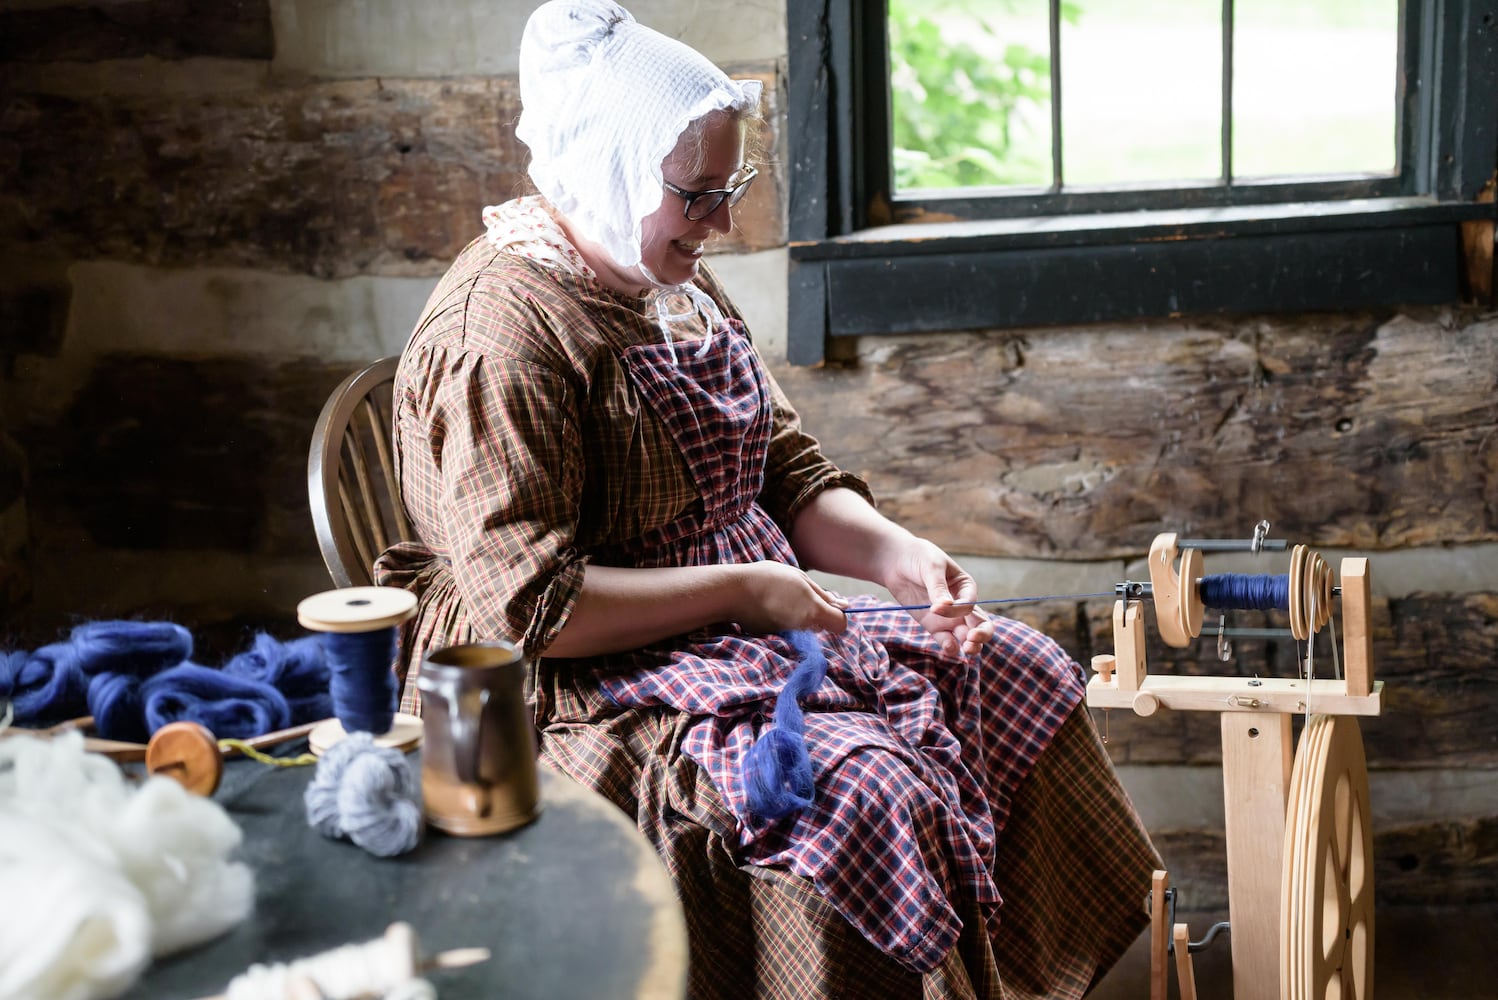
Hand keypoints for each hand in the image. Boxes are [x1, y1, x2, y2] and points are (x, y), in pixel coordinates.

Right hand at [733, 561, 848, 635]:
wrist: (734, 591)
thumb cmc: (769, 578)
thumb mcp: (800, 578)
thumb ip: (823, 595)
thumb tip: (844, 606)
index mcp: (813, 611)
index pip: (840, 624)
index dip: (839, 614)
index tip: (829, 603)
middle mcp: (803, 627)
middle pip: (822, 625)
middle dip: (817, 612)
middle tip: (800, 593)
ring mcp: (789, 633)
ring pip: (805, 625)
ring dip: (800, 613)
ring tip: (782, 596)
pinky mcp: (775, 635)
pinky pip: (789, 627)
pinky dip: (785, 617)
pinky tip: (771, 604)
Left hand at [882, 537, 994, 656]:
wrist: (896, 561)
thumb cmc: (919, 558)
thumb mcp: (931, 567)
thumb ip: (938, 588)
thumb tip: (945, 606)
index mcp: (966, 587)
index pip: (970, 604)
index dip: (958, 610)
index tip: (937, 608)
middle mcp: (961, 604)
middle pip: (980, 624)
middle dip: (981, 634)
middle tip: (972, 640)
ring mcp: (949, 617)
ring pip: (967, 636)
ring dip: (970, 645)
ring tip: (965, 649)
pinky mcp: (934, 626)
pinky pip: (946, 640)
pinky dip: (950, 646)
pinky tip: (948, 648)